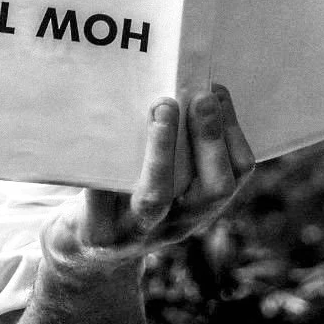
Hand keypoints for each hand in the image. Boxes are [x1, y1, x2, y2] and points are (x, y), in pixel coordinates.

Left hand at [45, 84, 255, 262]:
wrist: (86, 248)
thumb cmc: (129, 190)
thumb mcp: (165, 174)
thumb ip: (178, 140)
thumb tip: (185, 75)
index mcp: (200, 204)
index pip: (237, 173)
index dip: (233, 132)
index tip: (217, 90)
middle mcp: (178, 222)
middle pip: (211, 190)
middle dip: (208, 139)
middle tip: (199, 96)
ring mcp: (140, 232)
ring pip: (158, 197)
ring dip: (163, 151)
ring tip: (162, 108)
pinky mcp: (101, 234)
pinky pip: (102, 200)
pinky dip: (103, 171)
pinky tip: (102, 133)